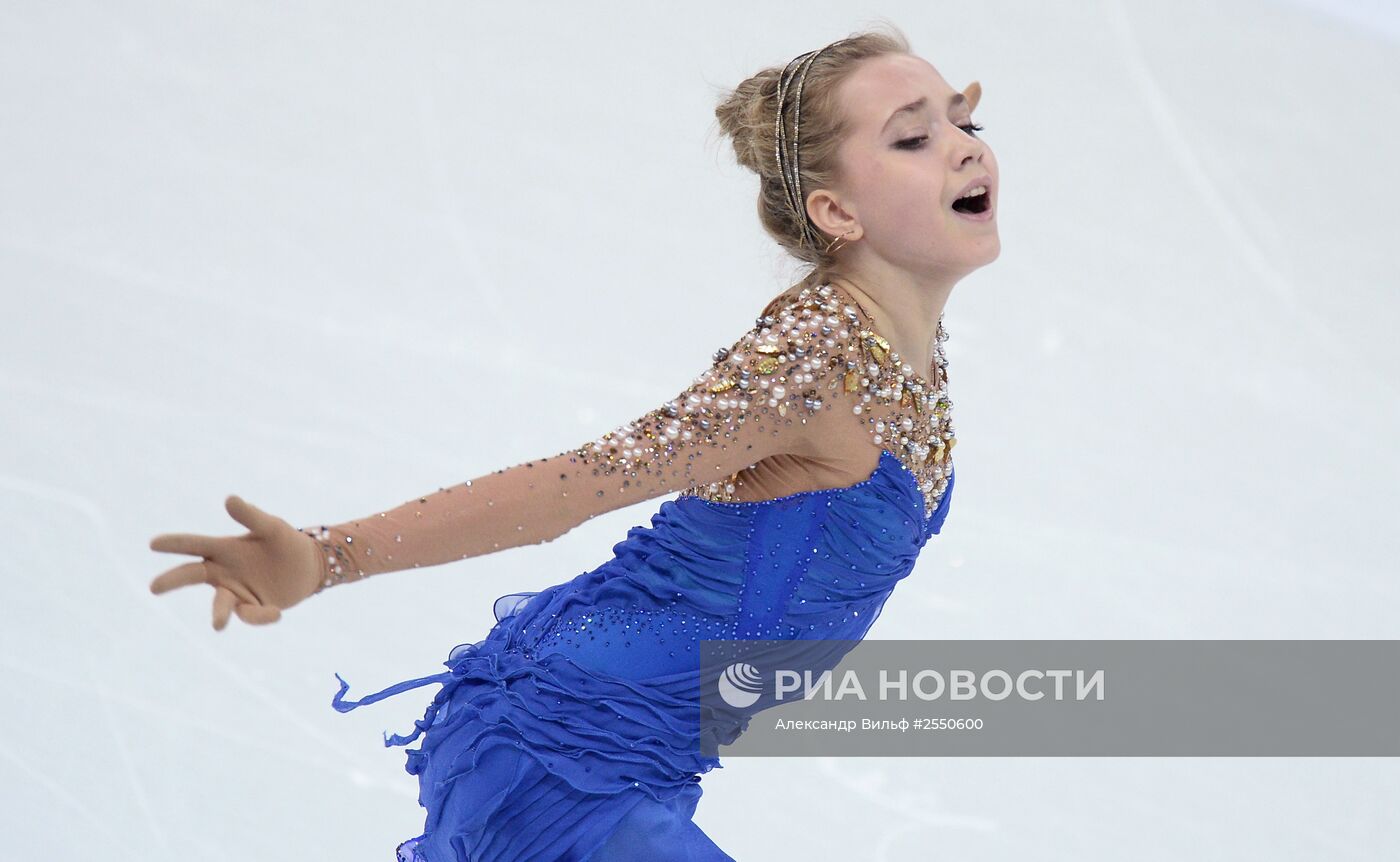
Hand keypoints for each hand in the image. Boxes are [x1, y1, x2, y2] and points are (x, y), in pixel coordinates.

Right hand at [149, 495, 323, 630]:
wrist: (309, 567)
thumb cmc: (285, 543)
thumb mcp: (272, 527)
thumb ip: (251, 516)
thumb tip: (229, 499)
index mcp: (223, 549)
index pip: (194, 545)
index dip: (175, 544)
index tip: (153, 543)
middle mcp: (223, 572)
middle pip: (192, 575)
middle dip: (173, 580)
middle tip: (154, 587)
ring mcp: (236, 592)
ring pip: (221, 603)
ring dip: (219, 612)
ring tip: (217, 624)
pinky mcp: (252, 608)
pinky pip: (250, 615)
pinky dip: (262, 616)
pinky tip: (276, 613)